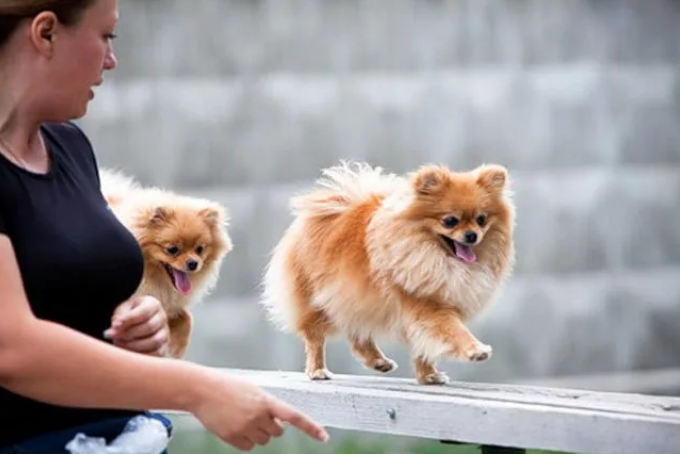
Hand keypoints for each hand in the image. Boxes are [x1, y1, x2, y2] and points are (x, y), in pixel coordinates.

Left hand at [105, 295, 169, 356]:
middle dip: (129, 333)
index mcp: (153, 304)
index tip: (114, 326)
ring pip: (154, 341)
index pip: (144, 312)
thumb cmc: (127, 315)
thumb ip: (119, 319)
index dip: (129, 319)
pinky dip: (141, 355)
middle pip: (149, 326)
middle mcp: (162, 317)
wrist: (136, 324)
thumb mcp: (122, 312)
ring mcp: (165, 333)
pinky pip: (156, 353)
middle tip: (113, 336)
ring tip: (119, 344)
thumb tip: (114, 329)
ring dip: (134, 345)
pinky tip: (128, 353)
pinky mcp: (163, 346)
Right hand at [193, 371, 328, 450]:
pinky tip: (233, 425)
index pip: (294, 416)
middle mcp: (258, 416)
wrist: (202, 390)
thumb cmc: (228, 387)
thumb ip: (268, 406)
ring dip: (257, 432)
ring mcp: (246, 428)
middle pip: (277, 432)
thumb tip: (279, 426)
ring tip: (241, 416)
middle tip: (255, 413)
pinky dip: (244, 440)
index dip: (310, 427)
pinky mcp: (233, 438)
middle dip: (271, 425)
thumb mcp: (253, 391)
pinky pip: (248, 447)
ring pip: (263, 441)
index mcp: (266, 400)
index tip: (324, 437)